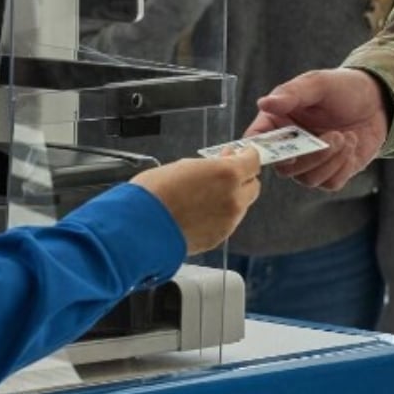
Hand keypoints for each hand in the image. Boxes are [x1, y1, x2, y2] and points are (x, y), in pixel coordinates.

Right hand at [132, 148, 261, 253]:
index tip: (241, 155)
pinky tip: (200, 212)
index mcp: (227, 175)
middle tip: (224, 174)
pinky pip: (228, 223)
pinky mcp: (219, 238)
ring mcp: (228, 221)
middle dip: (241, 179)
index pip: (253, 161)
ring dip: (231, 198)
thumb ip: (210, 165)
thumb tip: (221, 162)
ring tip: (205, 196)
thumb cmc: (154, 194)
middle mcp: (234, 199)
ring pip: (241, 206)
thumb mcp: (184, 166)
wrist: (140, 226)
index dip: (247, 156)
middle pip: (253, 186)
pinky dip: (220, 216)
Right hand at [250, 68, 387, 191]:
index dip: (260, 151)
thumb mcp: (318, 83)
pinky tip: (352, 144)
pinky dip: (343, 166)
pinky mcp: (331, 173)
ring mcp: (310, 162)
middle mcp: (289, 146)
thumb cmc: (342, 88)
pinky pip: (330, 182)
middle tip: (335, 135)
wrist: (377, 101)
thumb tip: (264, 103)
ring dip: (331, 160)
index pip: (256, 141)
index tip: (284, 149)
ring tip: (346, 136)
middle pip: (283, 168)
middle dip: (310, 156)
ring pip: (308, 179)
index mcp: (277, 122)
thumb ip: (291, 94)